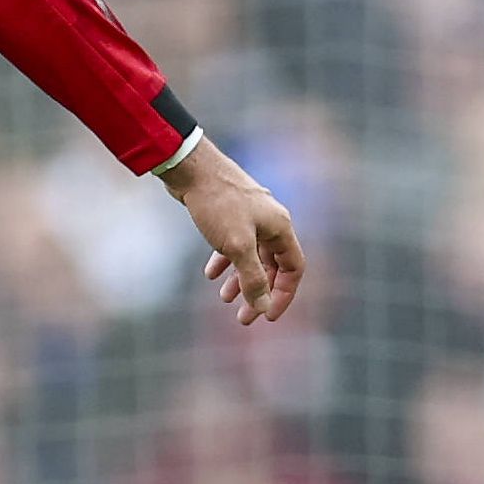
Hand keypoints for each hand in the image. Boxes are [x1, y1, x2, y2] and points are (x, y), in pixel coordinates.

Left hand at [158, 138, 304, 324]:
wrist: (189, 167)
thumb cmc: (217, 204)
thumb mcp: (237, 246)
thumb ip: (252, 278)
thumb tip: (263, 308)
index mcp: (281, 227)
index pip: (294, 269)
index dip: (284, 294)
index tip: (267, 316)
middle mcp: (269, 221)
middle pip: (272, 265)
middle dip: (258, 291)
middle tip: (242, 317)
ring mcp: (249, 215)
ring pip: (251, 255)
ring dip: (240, 278)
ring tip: (224, 298)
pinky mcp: (229, 212)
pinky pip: (233, 242)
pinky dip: (225, 259)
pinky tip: (210, 273)